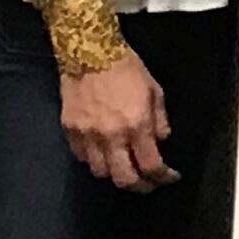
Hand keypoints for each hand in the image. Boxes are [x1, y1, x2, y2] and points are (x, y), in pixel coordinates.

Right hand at [61, 54, 175, 191]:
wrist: (90, 52)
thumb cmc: (125, 67)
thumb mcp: (155, 90)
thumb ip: (160, 119)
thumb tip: (161, 140)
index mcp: (136, 124)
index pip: (151, 165)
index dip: (163, 177)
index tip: (169, 177)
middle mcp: (111, 135)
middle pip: (124, 178)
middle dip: (140, 186)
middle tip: (147, 184)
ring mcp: (88, 135)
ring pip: (100, 172)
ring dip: (115, 174)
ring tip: (124, 167)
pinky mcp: (70, 130)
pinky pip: (81, 157)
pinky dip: (94, 160)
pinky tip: (102, 153)